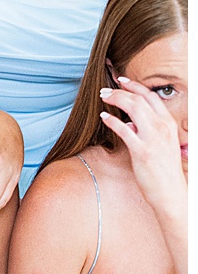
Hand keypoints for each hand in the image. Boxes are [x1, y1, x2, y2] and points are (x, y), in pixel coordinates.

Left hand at [101, 78, 187, 213]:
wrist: (171, 192)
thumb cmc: (164, 169)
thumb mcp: (161, 144)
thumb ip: (147, 130)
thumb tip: (129, 122)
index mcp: (169, 124)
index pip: (151, 97)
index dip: (135, 86)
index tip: (121, 80)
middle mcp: (163, 128)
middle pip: (139, 99)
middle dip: (120, 90)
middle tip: (105, 90)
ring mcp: (153, 139)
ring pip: (133, 108)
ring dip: (115, 99)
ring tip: (103, 97)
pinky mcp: (142, 151)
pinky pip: (124, 130)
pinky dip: (112, 120)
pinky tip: (103, 116)